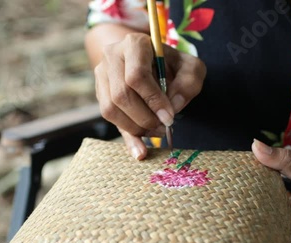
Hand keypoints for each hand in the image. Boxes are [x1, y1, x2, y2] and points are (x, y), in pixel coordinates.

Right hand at [94, 33, 205, 159]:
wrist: (151, 60)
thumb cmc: (173, 64)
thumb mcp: (190, 67)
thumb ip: (190, 81)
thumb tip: (174, 106)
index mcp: (134, 44)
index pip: (136, 76)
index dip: (153, 100)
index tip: (169, 117)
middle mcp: (112, 56)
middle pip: (121, 95)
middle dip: (144, 118)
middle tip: (163, 128)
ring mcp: (101, 74)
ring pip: (110, 109)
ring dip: (135, 127)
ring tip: (156, 132)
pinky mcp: (100, 92)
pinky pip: (108, 118)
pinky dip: (127, 136)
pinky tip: (140, 151)